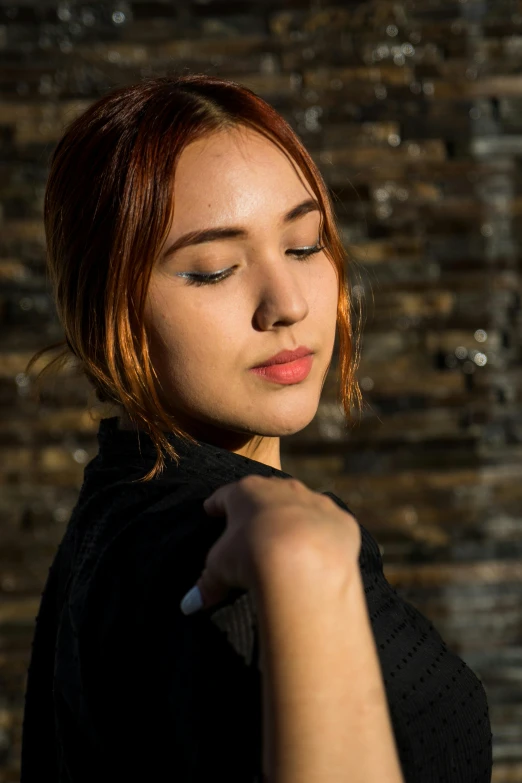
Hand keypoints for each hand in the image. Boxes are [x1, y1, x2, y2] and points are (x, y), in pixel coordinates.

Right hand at [180, 474, 360, 613]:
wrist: (303, 561)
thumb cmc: (251, 556)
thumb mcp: (220, 569)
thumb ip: (206, 583)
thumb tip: (188, 605)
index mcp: (247, 492)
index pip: (226, 495)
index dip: (218, 504)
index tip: (211, 509)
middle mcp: (282, 489)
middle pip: (267, 494)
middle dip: (259, 506)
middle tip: (252, 521)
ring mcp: (314, 502)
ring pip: (302, 505)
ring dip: (295, 517)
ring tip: (288, 536)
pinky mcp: (340, 521)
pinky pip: (329, 526)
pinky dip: (323, 536)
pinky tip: (320, 550)